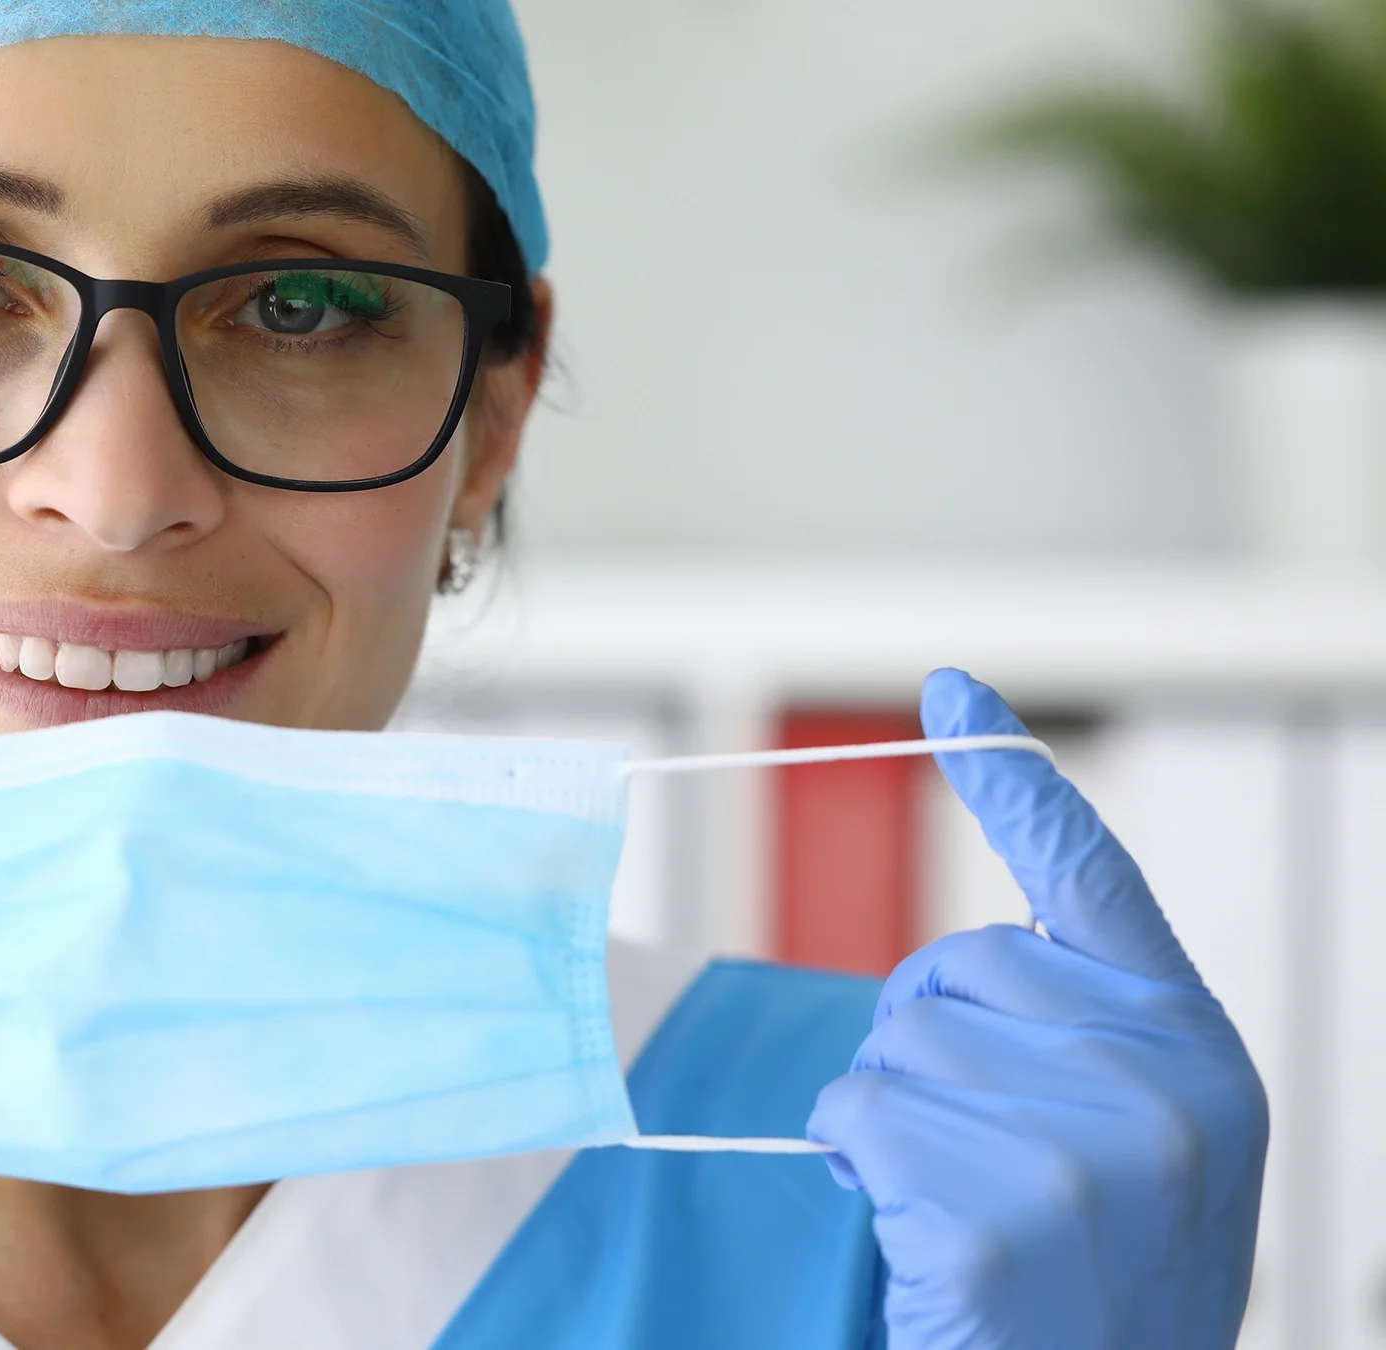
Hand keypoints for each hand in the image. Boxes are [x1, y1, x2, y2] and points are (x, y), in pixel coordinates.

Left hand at [806, 669, 1266, 1348]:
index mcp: (1198, 1048)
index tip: (949, 692)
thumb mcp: (1141, 1137)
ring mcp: (1082, 1150)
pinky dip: (856, 1165)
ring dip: (890, 1117)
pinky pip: (854, 1114)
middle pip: (952, 967)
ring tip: (961, 1205)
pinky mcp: (995, 1213)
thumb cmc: (1101, 1277)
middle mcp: (1159, 1083)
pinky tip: (924, 1236)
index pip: (1097, 878)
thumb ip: (1085, 1035)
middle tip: (976, 1147)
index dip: (1014, 784)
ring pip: (890, 1044)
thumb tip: (966, 965)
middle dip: (928, 1042)